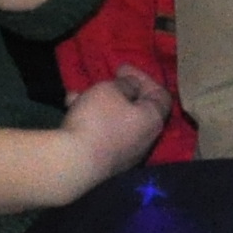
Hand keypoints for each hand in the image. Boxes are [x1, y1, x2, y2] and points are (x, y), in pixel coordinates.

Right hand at [55, 68, 170, 185]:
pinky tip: (71, 111)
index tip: (121, 69)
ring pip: (116, 121)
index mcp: (153, 120)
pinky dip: (92, 120)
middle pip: (137, 109)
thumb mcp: (110, 89)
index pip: (161, 95)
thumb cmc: (98, 119)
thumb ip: (125, 84)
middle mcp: (145, 139)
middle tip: (102, 82)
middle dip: (117, 92)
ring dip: (99, 104)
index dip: (144, 77)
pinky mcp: (107, 162)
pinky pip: (104, 135)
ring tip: (77, 95)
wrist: (74, 163)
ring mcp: (126, 154)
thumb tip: (132, 87)